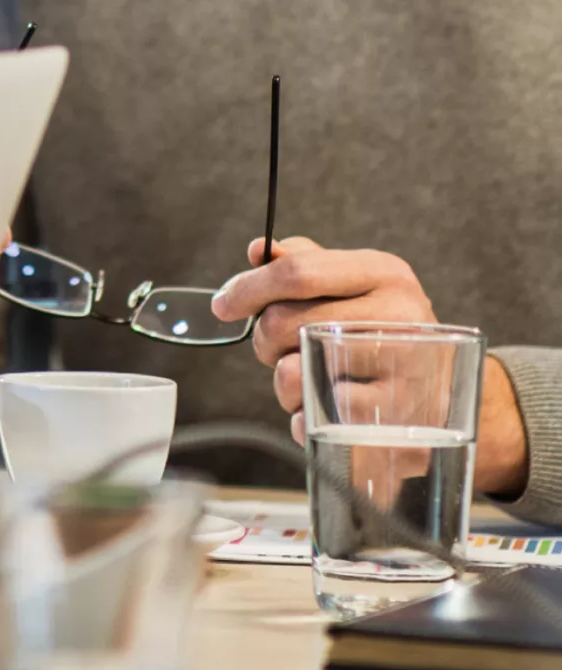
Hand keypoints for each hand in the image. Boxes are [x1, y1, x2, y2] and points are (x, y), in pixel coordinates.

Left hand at [215, 235, 526, 497]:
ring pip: (292, 372)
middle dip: (264, 339)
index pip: (298, 271)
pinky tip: (324, 407)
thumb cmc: (385, 331)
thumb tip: (260, 251)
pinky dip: (303, 415)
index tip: (224, 306)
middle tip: (277, 348)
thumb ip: (306, 263)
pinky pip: (313, 416)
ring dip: (282, 381)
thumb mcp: (356, 285)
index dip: (249, 288)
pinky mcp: (391, 418)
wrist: (444, 393)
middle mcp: (399, 315)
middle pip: (285, 321)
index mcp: (384, 273)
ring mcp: (400, 368)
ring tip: (308, 378)